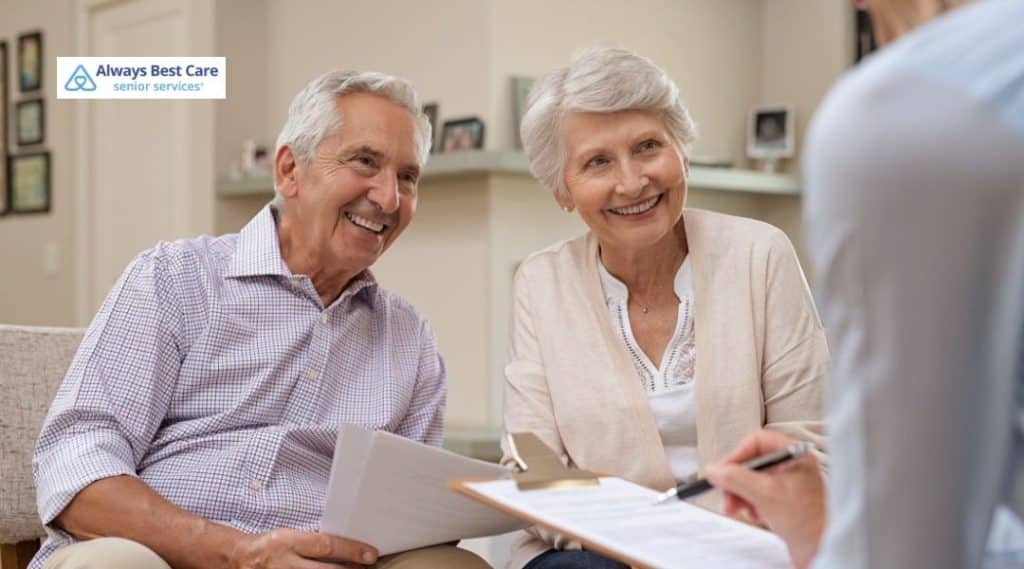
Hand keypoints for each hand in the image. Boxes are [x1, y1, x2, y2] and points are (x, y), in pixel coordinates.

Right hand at [229, 528, 377, 568]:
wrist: (240, 560)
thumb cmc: (271, 545)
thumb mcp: (291, 536)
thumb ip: (314, 542)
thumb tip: (346, 548)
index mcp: (288, 542)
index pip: (326, 545)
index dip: (351, 550)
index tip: (371, 554)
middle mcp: (285, 563)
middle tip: (366, 568)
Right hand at [705, 430, 825, 568]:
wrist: (824, 548)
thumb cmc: (808, 520)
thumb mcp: (764, 493)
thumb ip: (735, 478)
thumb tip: (714, 469)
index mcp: (794, 455)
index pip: (757, 441)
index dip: (737, 455)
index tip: (723, 471)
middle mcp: (792, 466)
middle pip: (752, 462)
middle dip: (735, 480)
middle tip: (727, 495)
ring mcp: (789, 484)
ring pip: (753, 480)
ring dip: (740, 494)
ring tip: (737, 509)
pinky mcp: (785, 502)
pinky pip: (759, 495)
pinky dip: (751, 505)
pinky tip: (755, 515)